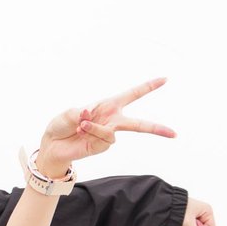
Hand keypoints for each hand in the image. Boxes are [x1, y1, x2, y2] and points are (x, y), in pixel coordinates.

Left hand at [37, 78, 174, 178]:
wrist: (52, 146)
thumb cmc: (61, 125)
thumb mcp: (69, 113)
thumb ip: (80, 112)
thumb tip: (90, 113)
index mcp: (108, 106)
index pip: (132, 95)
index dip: (148, 87)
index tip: (165, 79)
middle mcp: (112, 120)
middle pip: (139, 124)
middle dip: (157, 128)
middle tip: (174, 134)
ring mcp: (107, 135)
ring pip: (113, 131)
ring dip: (95, 127)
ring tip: (81, 125)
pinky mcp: (101, 147)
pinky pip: (103, 138)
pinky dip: (93, 132)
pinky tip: (81, 131)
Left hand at [181, 197, 214, 225]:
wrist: (168, 205)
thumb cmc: (179, 210)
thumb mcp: (188, 223)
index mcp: (207, 211)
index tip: (194, 224)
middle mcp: (204, 214)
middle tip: (187, 225)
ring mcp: (198, 217)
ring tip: (182, 224)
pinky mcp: (191, 220)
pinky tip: (181, 225)